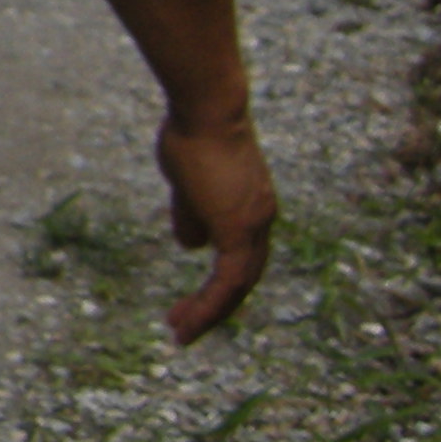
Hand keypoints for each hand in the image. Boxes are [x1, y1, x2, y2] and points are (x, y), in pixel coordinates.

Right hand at [155, 100, 275, 343]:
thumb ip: (192, 214)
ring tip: (178, 329)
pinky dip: (209, 305)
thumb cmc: (194, 135)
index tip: (191, 297)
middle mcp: (262, 221)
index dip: (219, 283)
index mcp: (252, 209)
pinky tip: (188, 319)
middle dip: (215, 306)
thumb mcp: (188, 183)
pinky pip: (227, 281)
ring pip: (239, 285)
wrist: (206, 111)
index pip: (241, 257)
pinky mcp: (238, 230)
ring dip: (209, 312)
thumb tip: (191, 245)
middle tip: (182, 324)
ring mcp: (253, 226)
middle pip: (245, 278)